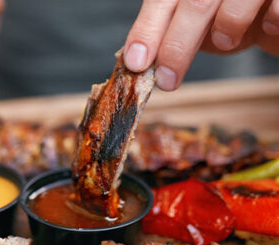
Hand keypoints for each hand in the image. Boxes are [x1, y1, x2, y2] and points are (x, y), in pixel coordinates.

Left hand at [124, 0, 278, 90]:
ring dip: (227, 29)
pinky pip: (275, 10)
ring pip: (233, 8)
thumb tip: (137, 61)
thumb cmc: (226, 16)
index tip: (137, 62)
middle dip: (176, 47)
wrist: (273, 8)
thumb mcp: (192, 24)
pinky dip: (268, 24)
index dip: (147, 30)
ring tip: (226, 39)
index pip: (161, 0)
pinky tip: (265, 25)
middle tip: (166, 80)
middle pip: (194, 4)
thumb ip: (166, 35)